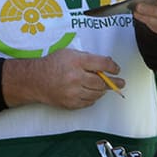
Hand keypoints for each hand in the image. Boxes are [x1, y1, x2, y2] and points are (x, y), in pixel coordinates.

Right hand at [3, 48, 124, 109]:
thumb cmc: (52, 64)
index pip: (102, 64)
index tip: (117, 69)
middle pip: (102, 82)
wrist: (35, 80)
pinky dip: (93, 98)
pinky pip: (89, 102)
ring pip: (97, 93)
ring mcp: (73, 92)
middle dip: (114, 82)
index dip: (113, 67)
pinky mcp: (70, 103)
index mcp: (76, 61)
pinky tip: (93, 93)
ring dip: (104, 90)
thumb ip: (86, 58)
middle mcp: (76, 77)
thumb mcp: (68, 53)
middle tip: (121, 82)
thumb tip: (105, 64)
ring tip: (106, 88)